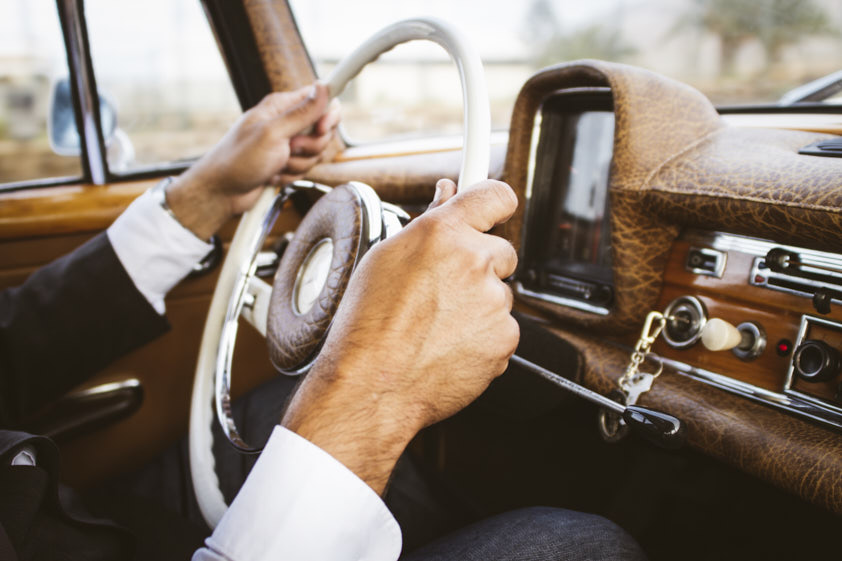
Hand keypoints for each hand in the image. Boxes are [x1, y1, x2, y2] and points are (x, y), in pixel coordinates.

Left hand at [165, 83, 340, 239]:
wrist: (222, 191)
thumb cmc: (238, 159)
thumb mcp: (272, 133)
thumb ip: (302, 113)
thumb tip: (322, 87)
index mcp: (281, 106)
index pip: (319, 100)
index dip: (327, 114)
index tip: (322, 128)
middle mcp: (285, 122)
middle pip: (322, 131)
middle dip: (311, 147)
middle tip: (290, 149)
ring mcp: (286, 144)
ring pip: (314, 153)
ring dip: (298, 164)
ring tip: (276, 165)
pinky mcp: (285, 162)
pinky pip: (304, 168)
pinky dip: (291, 176)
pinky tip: (272, 175)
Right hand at [281, 179, 518, 493]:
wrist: (374, 385)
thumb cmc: (367, 326)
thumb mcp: (385, 259)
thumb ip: (427, 225)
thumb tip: (447, 198)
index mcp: (443, 233)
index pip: (496, 195)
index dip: (495, 204)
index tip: (493, 211)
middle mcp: (474, 260)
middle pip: (501, 251)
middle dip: (480, 266)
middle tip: (445, 290)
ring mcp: (493, 301)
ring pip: (499, 295)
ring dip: (479, 306)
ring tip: (436, 326)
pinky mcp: (505, 337)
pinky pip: (502, 329)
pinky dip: (482, 337)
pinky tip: (448, 345)